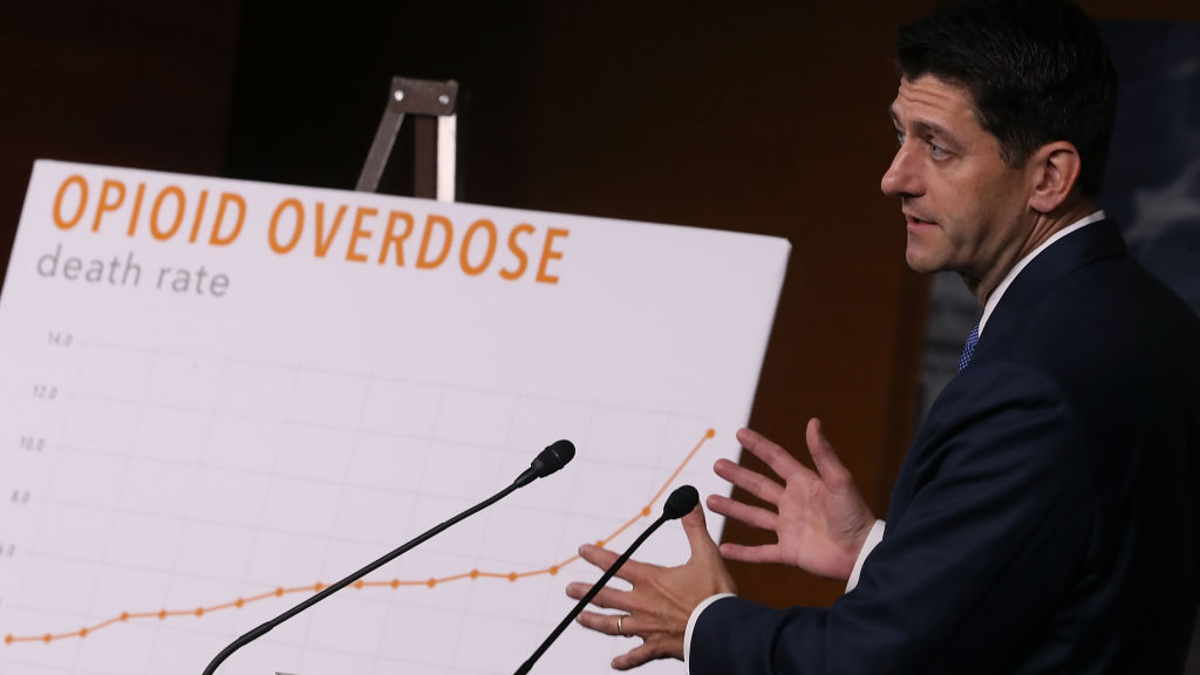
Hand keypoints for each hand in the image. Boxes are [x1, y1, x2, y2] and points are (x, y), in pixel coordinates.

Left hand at [565, 504, 735, 669]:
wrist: (723, 630)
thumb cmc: (715, 594)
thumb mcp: (706, 554)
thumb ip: (694, 527)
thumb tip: (690, 499)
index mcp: (651, 579)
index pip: (616, 565)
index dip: (597, 556)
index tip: (582, 550)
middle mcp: (642, 603)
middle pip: (605, 596)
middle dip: (584, 592)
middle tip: (569, 589)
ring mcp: (647, 627)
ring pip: (612, 625)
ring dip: (594, 621)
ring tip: (579, 618)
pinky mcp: (657, 646)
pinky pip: (637, 655)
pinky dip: (625, 660)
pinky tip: (614, 664)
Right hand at [708, 418, 874, 579]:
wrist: (862, 553)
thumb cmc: (856, 515)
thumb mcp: (839, 480)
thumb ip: (823, 453)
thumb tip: (813, 422)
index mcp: (804, 484)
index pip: (776, 459)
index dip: (758, 446)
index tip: (740, 433)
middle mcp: (793, 504)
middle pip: (759, 486)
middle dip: (738, 476)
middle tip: (717, 464)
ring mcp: (789, 528)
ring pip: (754, 517)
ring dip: (732, 509)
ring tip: (710, 500)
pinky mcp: (789, 552)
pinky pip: (760, 553)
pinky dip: (742, 552)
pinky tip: (723, 548)